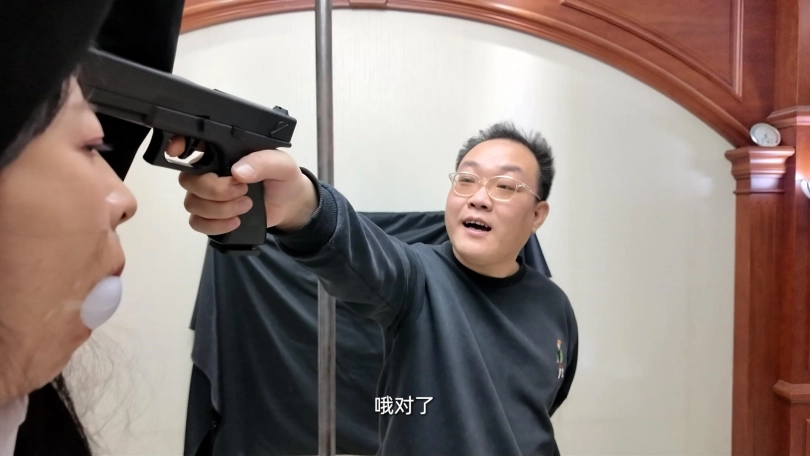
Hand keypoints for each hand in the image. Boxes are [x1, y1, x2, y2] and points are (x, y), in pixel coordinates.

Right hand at [167, 137, 317, 234]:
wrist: (290, 205)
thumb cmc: (283, 179)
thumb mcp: (281, 165)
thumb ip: (263, 162)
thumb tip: (238, 171)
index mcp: (223, 153)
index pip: (192, 144)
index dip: (178, 146)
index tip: (176, 152)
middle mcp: (210, 172)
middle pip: (189, 180)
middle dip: (215, 190)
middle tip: (243, 190)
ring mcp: (208, 196)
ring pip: (192, 203)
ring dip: (219, 209)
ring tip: (246, 206)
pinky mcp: (212, 216)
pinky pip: (197, 223)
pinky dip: (214, 225)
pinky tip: (235, 222)